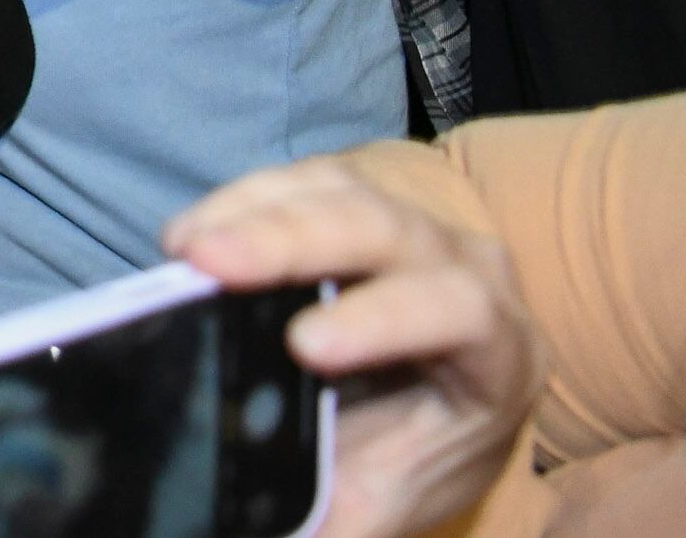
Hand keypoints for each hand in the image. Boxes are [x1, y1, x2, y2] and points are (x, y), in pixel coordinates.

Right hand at [164, 159, 541, 537]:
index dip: (384, 319)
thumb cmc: (414, 453)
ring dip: (254, 211)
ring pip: (340, 191)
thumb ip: (339, 519)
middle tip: (207, 262)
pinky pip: (303, 182)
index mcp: (499, 351)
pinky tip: (192, 236)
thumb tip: (258, 529)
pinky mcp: (357, 201)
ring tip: (186, 248)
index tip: (303, 346)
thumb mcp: (388, 498)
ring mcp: (410, 223)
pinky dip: (242, 202)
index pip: (458, 312)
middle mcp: (465, 269)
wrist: (437, 405)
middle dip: (291, 241)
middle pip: (387, 229)